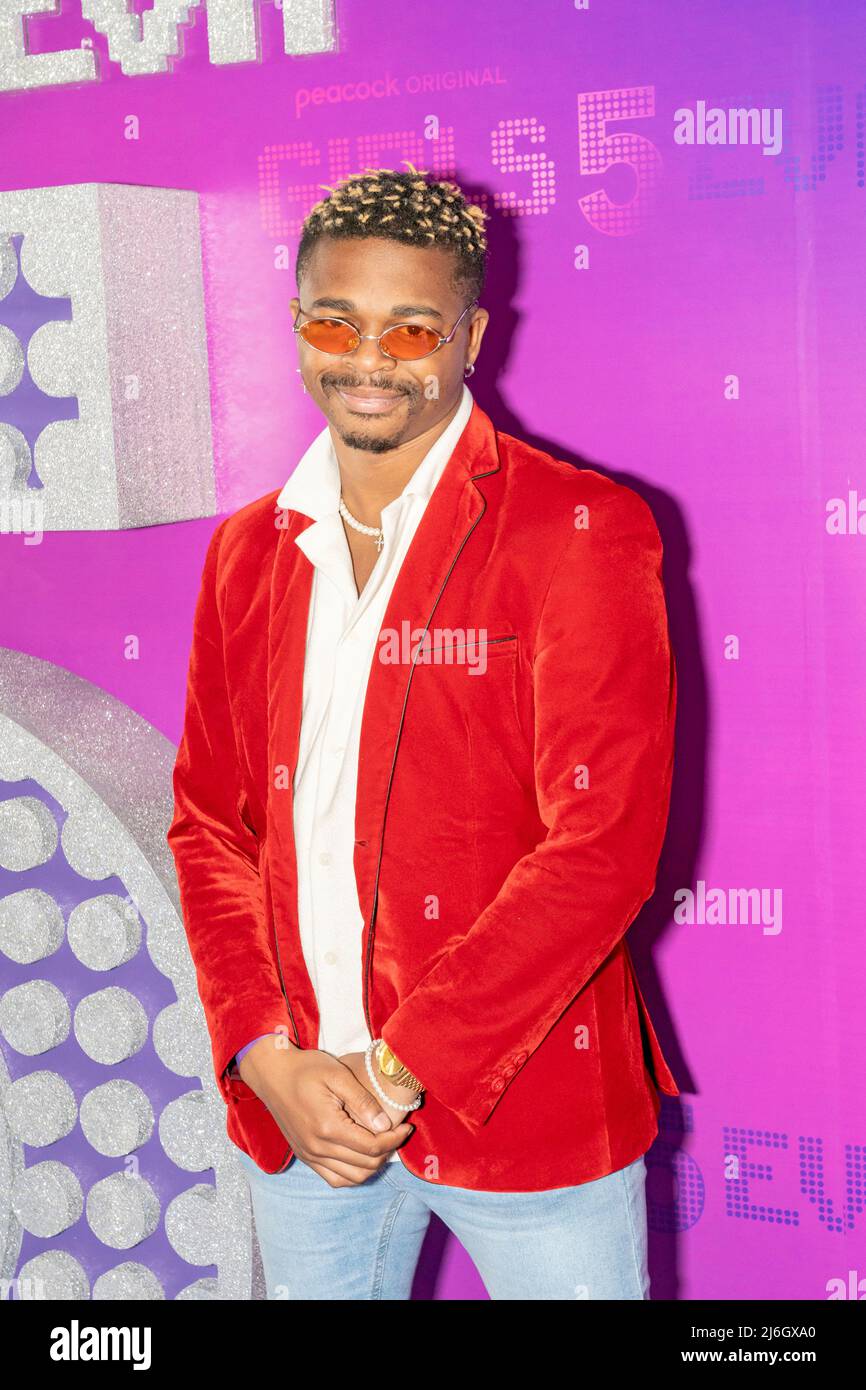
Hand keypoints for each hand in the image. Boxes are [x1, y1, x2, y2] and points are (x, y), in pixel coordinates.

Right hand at [238, 1036, 412, 1187]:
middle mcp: (317, 1148)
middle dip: (388, 1151)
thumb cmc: (306, 1069)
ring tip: (383, 1144)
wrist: (273, 1074)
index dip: (395, 1140)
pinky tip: (362, 1155)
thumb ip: (363, 1101)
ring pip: (351, 1178)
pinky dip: (353, 1174)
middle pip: (365, 1165)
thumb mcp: (338, 1075)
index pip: (372, 1147)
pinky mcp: (305, 1156)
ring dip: (372, 1165)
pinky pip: (334, 1179)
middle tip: (398, 1133)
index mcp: (327, 1127)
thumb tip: (385, 1125)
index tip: (407, 1127)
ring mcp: (309, 1155)